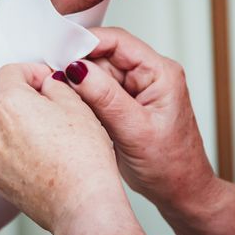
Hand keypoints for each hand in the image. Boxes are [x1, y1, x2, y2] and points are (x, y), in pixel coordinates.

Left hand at [0, 63, 128, 233]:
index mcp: (8, 102)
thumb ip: (56, 85)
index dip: (32, 72)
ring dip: (13, 121)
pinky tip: (39, 154)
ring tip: (45, 133)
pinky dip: (11, 146)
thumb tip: (48, 84)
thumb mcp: (77, 105)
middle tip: (48, 105)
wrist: (81, 204)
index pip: (10, 71)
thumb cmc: (83, 157)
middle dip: (20, 96)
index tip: (48, 82)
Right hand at [60, 27, 215, 210]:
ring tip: (64, 99)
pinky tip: (74, 108)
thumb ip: (105, 97)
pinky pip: (97, 91)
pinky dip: (82, 98)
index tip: (59, 51)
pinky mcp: (123, 104)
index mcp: (160, 73)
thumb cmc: (172, 166)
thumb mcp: (135, 130)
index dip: (86, 42)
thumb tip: (76, 69)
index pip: (118, 41)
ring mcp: (135, 90)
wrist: (180, 193)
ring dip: (78, 84)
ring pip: (96, 73)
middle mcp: (148, 76)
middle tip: (54, 79)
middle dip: (78, 65)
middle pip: (103, 56)